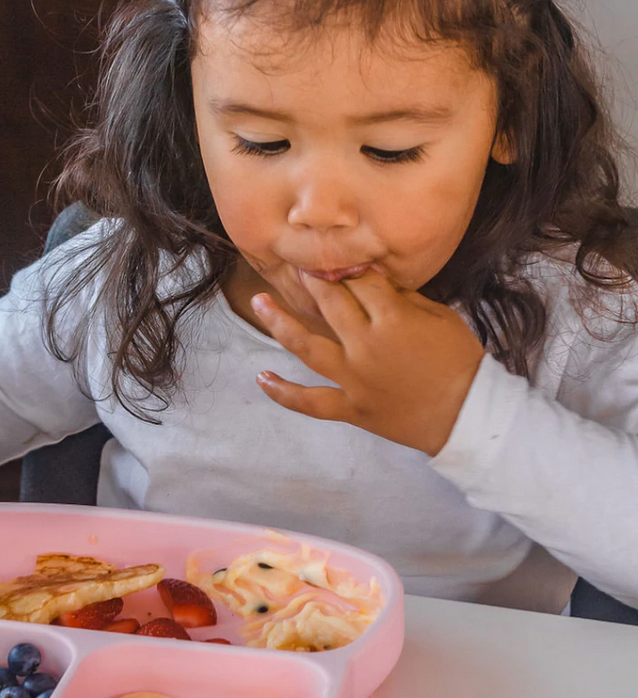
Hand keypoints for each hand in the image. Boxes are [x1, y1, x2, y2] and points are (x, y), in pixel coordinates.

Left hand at [250, 268, 484, 455]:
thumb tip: (372, 280)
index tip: (334, 256)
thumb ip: (404, 298)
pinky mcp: (348, 408)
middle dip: (312, 280)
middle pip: (329, 304)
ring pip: (307, 347)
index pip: (360, 282)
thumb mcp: (440, 316)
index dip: (347, 267)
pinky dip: (283, 393)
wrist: (464, 415)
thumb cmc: (459, 361)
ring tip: (258, 301)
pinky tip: (261, 377)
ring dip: (279, 322)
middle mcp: (365, 346)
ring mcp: (352, 379)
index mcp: (392, 319)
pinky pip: (309, 402)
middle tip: (294, 263)